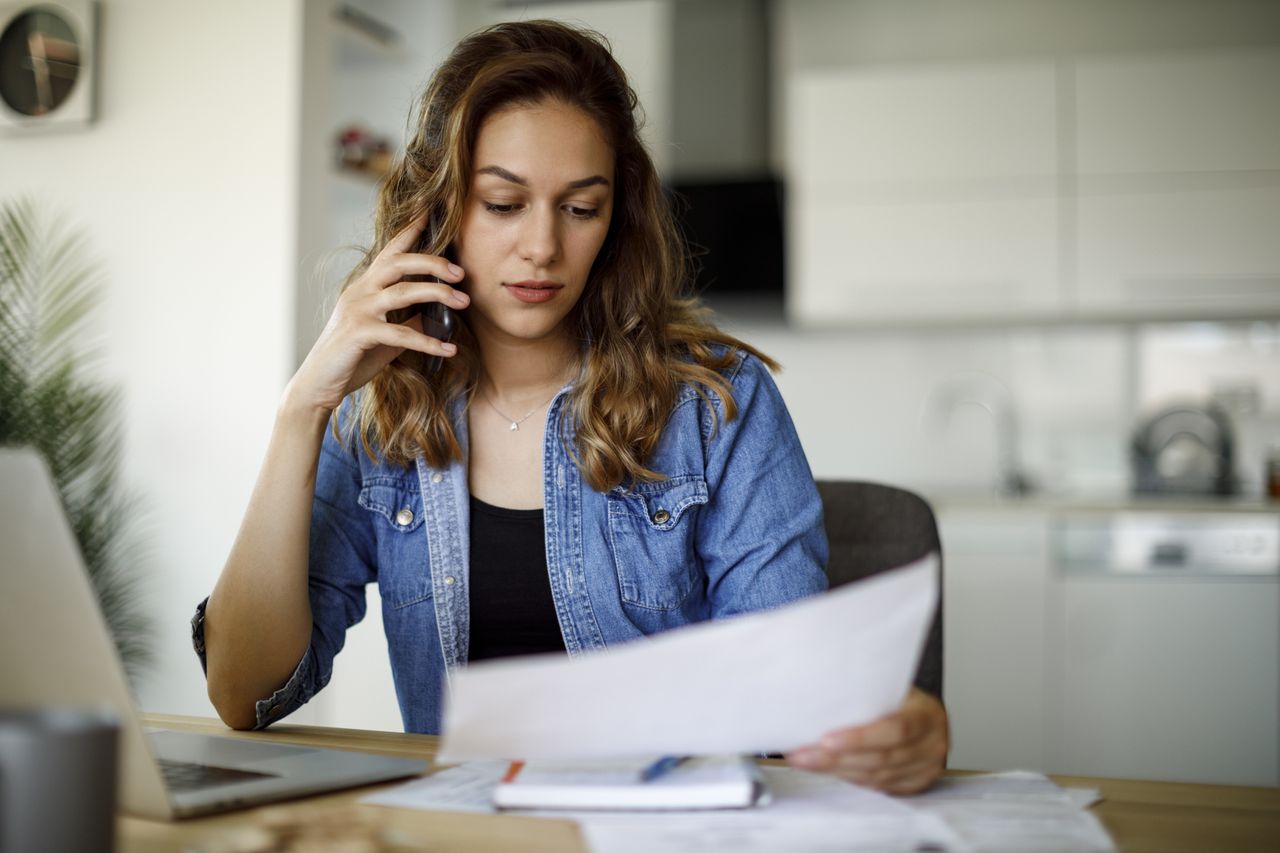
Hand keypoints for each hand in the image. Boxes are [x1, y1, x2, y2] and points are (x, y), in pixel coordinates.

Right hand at [287, 213, 469, 412]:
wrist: (319, 383)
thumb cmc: (353, 357)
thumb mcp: (385, 334)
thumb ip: (407, 319)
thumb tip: (436, 313)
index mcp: (366, 286)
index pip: (390, 251)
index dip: (409, 230)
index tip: (429, 211)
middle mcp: (360, 292)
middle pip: (399, 263)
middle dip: (433, 263)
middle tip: (461, 273)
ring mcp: (357, 310)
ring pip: (402, 292)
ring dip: (438, 294)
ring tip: (464, 302)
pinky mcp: (358, 333)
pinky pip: (400, 333)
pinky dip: (428, 340)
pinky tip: (449, 349)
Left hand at [784, 688, 948, 794]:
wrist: (925, 714)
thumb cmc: (903, 698)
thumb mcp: (893, 687)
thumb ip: (868, 694)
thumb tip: (819, 694)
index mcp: (928, 716)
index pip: (895, 730)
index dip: (860, 738)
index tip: (826, 740)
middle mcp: (932, 745)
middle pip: (881, 759)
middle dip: (836, 759)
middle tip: (804, 754)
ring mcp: (926, 769)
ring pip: (876, 778)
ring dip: (837, 771)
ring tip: (807, 762)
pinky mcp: (915, 784)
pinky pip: (878, 787)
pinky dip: (851, 779)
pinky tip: (830, 770)